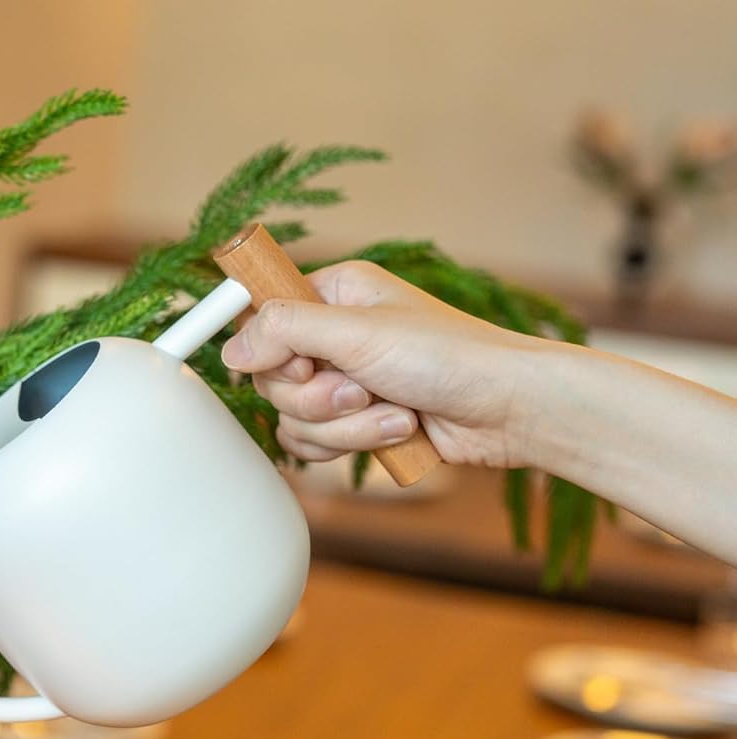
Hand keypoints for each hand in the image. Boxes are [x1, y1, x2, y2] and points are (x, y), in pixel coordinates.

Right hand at [220, 260, 544, 468]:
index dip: (271, 350)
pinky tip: (398, 431)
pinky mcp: (356, 421)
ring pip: (293, 417)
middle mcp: (333, 334)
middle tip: (361, 389)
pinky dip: (353, 444)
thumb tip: (230, 350)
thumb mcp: (359, 333)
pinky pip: (315, 444)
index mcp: (333, 294)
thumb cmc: (450, 357)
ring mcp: (344, 381)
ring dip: (345, 426)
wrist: (509, 409)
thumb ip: (284, 331)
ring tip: (395, 413)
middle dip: (317, 398)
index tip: (303, 362)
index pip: (260, 318)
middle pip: (271, 377)